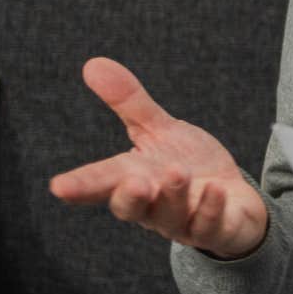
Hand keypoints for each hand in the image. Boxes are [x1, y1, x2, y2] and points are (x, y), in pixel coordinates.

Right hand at [49, 57, 267, 259]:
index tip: (59, 187)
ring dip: (174, 195)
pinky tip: (217, 189)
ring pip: (171, 216)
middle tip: (132, 181)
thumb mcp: (158, 131)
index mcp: (133, 180)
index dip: (80, 186)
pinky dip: (211, 208)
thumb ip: (129, 103)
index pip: (100, 184)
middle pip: (130, 208)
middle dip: (128, 197)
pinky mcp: (215, 230)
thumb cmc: (188, 165)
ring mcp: (183, 221)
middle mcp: (152, 206)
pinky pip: (210, 225)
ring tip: (178, 172)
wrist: (233, 200)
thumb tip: (92, 63)